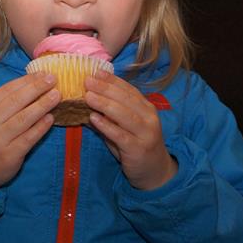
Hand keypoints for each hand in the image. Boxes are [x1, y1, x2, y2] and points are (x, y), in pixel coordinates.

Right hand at [0, 72, 59, 200]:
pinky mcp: (10, 154)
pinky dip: (41, 127)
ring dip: (42, 105)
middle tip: (53, 79)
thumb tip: (32, 86)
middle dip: (36, 88)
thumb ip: (5, 106)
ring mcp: (0, 139)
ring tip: (57, 95)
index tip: (42, 73)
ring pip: (24, 118)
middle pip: (16, 101)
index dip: (26, 81)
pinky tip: (51, 118)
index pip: (6, 90)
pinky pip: (29, 137)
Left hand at [84, 70, 176, 189]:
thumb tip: (89, 95)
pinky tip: (93, 118)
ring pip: (124, 115)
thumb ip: (112, 112)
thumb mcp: (126, 125)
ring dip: (104, 104)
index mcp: (146, 108)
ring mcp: (145, 134)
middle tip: (87, 81)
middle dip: (105, 88)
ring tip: (88, 96)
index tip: (95, 72)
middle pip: (126, 99)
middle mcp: (149, 118)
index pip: (128, 90)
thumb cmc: (135, 143)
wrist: (155, 170)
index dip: (112, 80)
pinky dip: (106, 126)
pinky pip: (120, 135)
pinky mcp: (138, 149)